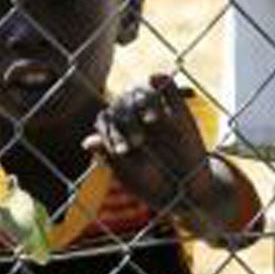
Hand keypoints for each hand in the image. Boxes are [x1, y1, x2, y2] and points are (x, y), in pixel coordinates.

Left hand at [85, 75, 219, 219]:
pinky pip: (168, 87)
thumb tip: (86, 142)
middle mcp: (134, 120)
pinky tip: (156, 80)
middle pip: (123, 103)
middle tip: (138, 143)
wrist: (189, 193)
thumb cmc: (155, 187)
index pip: (106, 119)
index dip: (111, 130)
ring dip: (143, 101)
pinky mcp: (179, 111)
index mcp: (117, 133)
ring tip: (151, 121)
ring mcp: (156, 113)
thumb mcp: (131, 177)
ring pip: (142, 92)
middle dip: (128, 121)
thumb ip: (110, 158)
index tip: (123, 152)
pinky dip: (162, 81)